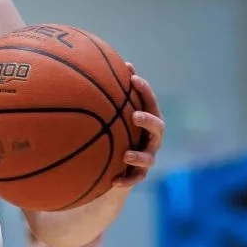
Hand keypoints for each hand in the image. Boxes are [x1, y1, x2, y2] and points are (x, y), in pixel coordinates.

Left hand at [112, 63, 164, 188]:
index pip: (149, 102)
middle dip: (148, 120)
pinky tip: (113, 181)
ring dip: (139, 155)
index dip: (144, 90)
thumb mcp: (109, 115)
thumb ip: (105, 95)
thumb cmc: (112, 133)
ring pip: (149, 158)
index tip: (132, 78)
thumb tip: (89, 64)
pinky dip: (126, 180)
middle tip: (135, 115)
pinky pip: (135, 180)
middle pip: (158, 128)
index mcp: (145, 120)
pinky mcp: (138, 176)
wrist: (113, 167)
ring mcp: (146, 157)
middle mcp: (150, 138)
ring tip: (126, 155)